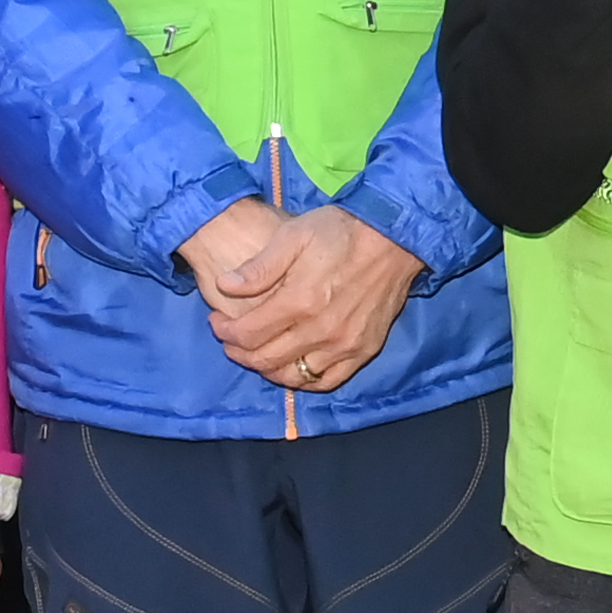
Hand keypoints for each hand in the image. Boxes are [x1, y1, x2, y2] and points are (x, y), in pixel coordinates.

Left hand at [196, 201, 425, 391]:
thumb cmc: (341, 231)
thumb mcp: (294, 234)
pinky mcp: (363, 351)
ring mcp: (344, 345)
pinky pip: (326, 381)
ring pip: (294, 376)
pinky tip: (293, 366)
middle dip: (239, 352)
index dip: (225, 333)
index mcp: (299, 300)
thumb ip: (259, 266)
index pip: (248, 334)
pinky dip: (304, 380)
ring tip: (259, 353)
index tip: (217, 322)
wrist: (394, 239)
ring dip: (268, 370)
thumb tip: (224, 286)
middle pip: (265, 359)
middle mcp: (320, 330)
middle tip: (232, 339)